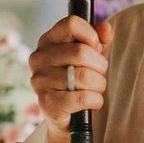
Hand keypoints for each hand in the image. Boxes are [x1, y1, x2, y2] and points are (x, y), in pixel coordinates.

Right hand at [27, 16, 112, 132]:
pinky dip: (95, 100)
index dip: (91, 36)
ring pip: (84, 76)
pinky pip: (83, 97)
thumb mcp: (93, 56)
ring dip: (99, 85)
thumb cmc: (80, 81)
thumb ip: (100, 39)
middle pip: (81, 51)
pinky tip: (92, 102)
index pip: (71, 23)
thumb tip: (105, 27)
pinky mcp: (46, 103)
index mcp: (48, 41)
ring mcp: (40, 80)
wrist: (69, 119)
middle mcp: (39, 58)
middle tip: (98, 74)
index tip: (95, 48)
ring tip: (94, 89)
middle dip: (100, 66)